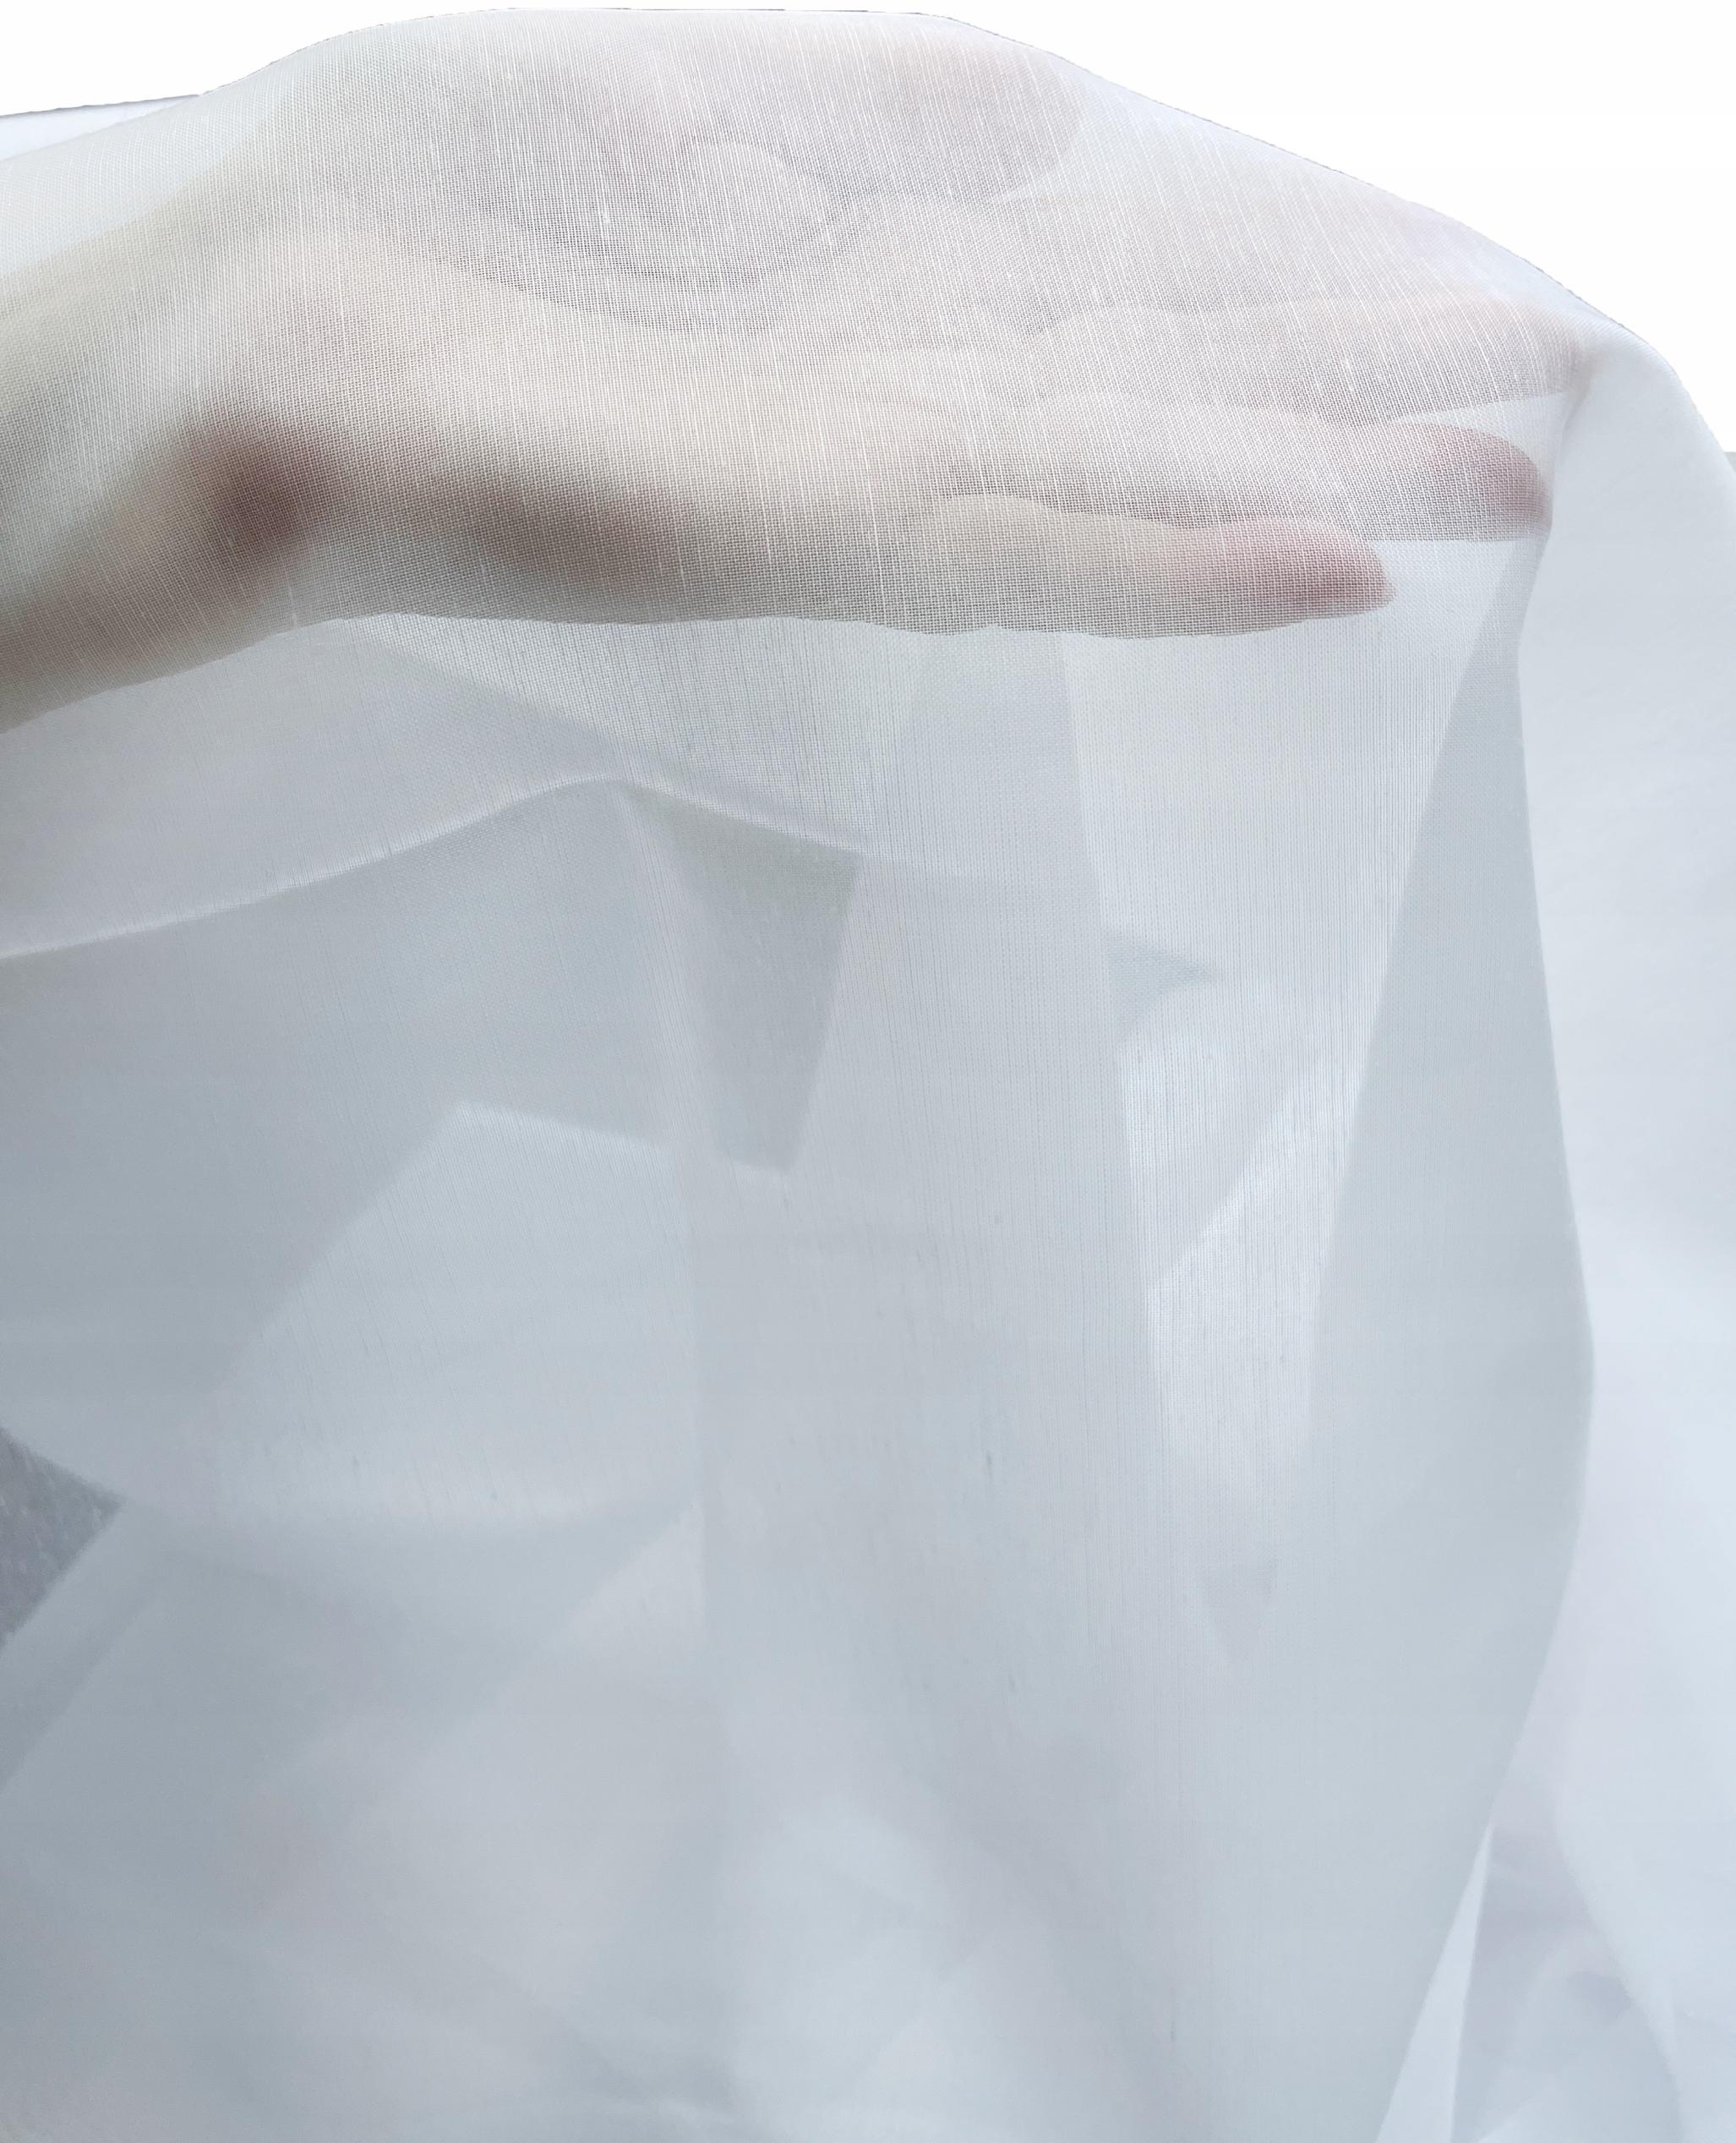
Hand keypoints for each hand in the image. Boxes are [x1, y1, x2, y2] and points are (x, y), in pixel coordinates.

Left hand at [0, 9, 1578, 723]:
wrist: (182, 350)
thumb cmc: (403, 219)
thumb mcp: (671, 109)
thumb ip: (869, 125)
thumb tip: (1044, 108)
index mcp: (841, 277)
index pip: (1117, 273)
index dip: (1292, 277)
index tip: (1458, 287)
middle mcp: (845, 387)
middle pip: (1131, 379)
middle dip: (1340, 388)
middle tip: (1550, 413)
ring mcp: (800, 468)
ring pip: (1094, 475)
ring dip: (1297, 483)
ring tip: (1493, 492)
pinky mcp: (734, 531)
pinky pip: (975, 549)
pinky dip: (1147, 560)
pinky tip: (1311, 567)